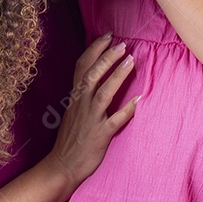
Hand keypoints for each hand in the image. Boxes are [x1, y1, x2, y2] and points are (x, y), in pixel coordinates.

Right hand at [45, 34, 138, 187]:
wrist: (62, 166)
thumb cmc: (70, 138)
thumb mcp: (73, 110)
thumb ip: (83, 93)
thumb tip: (96, 76)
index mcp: (76, 97)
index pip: (82, 66)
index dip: (94, 49)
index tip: (107, 35)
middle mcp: (82, 104)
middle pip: (92, 75)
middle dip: (106, 57)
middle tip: (121, 44)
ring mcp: (91, 119)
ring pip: (103, 93)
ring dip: (117, 76)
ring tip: (131, 61)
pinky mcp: (100, 135)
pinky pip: (115, 121)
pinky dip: (127, 110)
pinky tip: (139, 99)